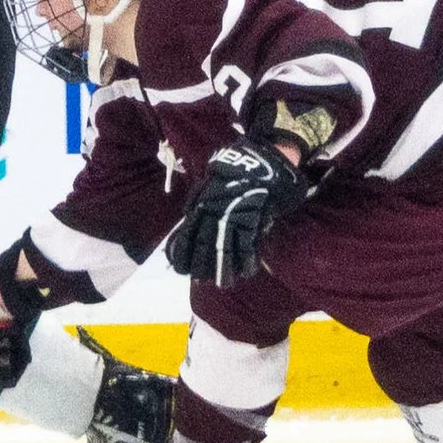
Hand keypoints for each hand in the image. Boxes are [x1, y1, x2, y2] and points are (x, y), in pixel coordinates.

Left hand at [162, 139, 306, 287]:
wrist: (262, 158)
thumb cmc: (236, 171)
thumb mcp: (211, 183)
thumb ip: (201, 200)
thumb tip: (190, 216)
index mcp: (201, 203)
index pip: (187, 232)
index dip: (183, 252)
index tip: (180, 268)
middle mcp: (213, 211)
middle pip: (203, 243)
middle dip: (201, 265)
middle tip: (200, 281)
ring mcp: (232, 215)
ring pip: (224, 247)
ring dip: (223, 267)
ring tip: (223, 283)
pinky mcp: (252, 217)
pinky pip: (247, 242)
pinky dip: (246, 259)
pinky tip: (247, 271)